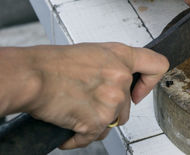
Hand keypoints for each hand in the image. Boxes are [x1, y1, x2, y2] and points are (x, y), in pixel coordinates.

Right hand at [21, 43, 167, 148]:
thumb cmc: (55, 63)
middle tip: (88, 100)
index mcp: (122, 57)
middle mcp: (121, 78)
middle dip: (110, 108)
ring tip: (76, 109)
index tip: (139, 91)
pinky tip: (68, 124)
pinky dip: (79, 136)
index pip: (157, 65)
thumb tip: (123, 78)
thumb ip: (115, 64)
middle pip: (128, 106)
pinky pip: (93, 137)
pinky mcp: (97, 121)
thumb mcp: (94, 52)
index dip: (151, 81)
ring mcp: (111, 101)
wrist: (32, 76)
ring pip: (112, 122)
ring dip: (96, 122)